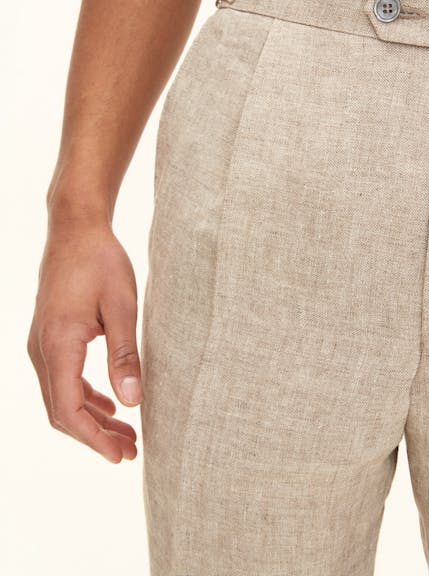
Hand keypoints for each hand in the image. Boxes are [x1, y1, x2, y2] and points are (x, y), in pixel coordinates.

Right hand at [27, 221, 142, 463]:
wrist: (76, 229)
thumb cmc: (101, 261)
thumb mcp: (122, 307)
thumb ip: (125, 355)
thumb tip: (132, 402)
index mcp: (59, 344)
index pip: (68, 409)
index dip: (94, 439)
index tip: (121, 454)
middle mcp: (42, 348)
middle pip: (62, 410)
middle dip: (95, 435)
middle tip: (131, 450)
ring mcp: (42, 343)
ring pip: (61, 396)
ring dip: (92, 418)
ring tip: (126, 433)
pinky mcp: (50, 336)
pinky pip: (62, 378)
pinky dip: (84, 396)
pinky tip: (108, 402)